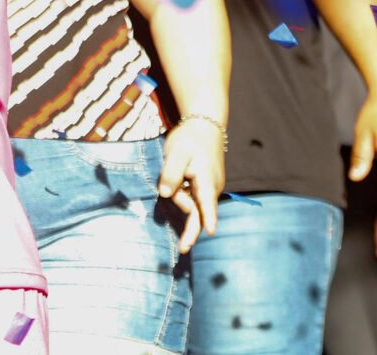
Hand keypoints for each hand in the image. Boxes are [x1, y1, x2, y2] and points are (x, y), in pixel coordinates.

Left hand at [159, 118, 224, 253]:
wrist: (204, 127)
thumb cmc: (190, 140)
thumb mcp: (177, 153)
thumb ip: (171, 173)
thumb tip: (165, 193)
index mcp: (206, 180)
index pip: (207, 202)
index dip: (208, 218)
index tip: (209, 232)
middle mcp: (210, 188)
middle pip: (199, 212)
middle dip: (191, 230)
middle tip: (183, 249)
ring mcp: (207, 188)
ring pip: (192, 203)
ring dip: (180, 198)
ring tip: (174, 168)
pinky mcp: (202, 187)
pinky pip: (192, 198)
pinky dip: (183, 196)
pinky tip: (178, 182)